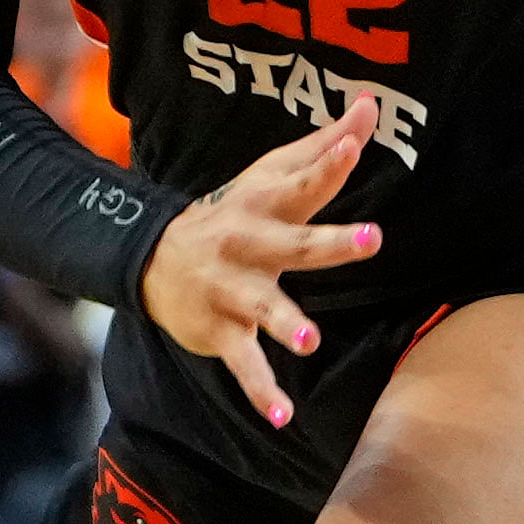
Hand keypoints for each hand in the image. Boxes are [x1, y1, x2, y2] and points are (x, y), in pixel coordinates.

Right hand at [140, 96, 386, 428]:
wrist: (151, 260)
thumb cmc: (235, 215)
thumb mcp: (270, 176)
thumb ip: (323, 148)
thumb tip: (372, 106)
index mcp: (266, 205)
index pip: (304, 180)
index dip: (330, 162)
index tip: (356, 141)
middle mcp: (248, 244)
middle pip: (295, 242)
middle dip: (331, 243)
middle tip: (371, 239)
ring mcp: (231, 289)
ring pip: (262, 306)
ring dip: (285, 323)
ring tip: (310, 341)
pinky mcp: (219, 330)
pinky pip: (243, 363)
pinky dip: (260, 391)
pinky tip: (283, 417)